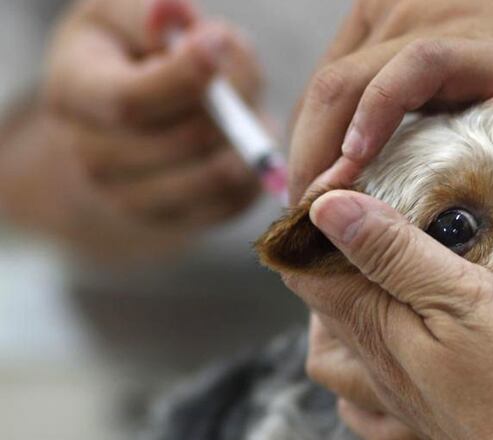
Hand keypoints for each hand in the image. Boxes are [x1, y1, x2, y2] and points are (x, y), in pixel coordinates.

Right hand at [0, 0, 261, 258]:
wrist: (118, 121)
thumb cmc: (125, 53)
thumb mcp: (120, 16)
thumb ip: (145, 12)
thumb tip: (176, 16)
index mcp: (73, 96)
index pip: (131, 101)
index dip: (184, 76)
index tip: (219, 41)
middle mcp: (94, 159)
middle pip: (187, 139)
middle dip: (232, 100)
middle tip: (241, 69)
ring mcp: (134, 200)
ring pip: (218, 174)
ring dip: (249, 136)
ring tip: (244, 105)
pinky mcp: (177, 221)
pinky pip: (237, 199)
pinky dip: (254, 167)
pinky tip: (242, 138)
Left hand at [303, 91, 492, 439]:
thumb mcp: (463, 299)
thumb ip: (395, 254)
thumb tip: (327, 208)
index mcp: (373, 325)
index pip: (303, 266)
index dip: (308, 219)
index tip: (339, 181)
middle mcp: (373, 361)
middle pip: (317, 300)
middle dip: (324, 250)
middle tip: (358, 211)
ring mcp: (395, 390)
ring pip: (338, 341)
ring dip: (342, 298)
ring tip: (368, 269)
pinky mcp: (423, 408)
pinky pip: (365, 388)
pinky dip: (365, 354)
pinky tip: (391, 340)